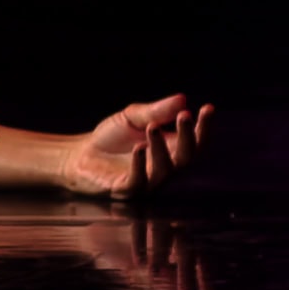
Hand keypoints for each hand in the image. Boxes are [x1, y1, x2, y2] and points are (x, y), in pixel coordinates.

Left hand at [54, 95, 210, 198]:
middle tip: (185, 115)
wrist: (80, 154)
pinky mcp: (126, 190)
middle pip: (187, 157)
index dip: (204, 127)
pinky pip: (138, 182)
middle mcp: (164, 168)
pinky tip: (138, 148)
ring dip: (160, 147)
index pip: (195, 141)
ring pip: (164, 170)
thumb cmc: (111, 138)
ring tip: (152, 126)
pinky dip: (139, 165)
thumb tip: (182, 98)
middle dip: (188, 137)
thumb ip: (157, 111)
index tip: (208, 108)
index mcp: (171, 150)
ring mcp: (147, 182)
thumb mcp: (133, 117)